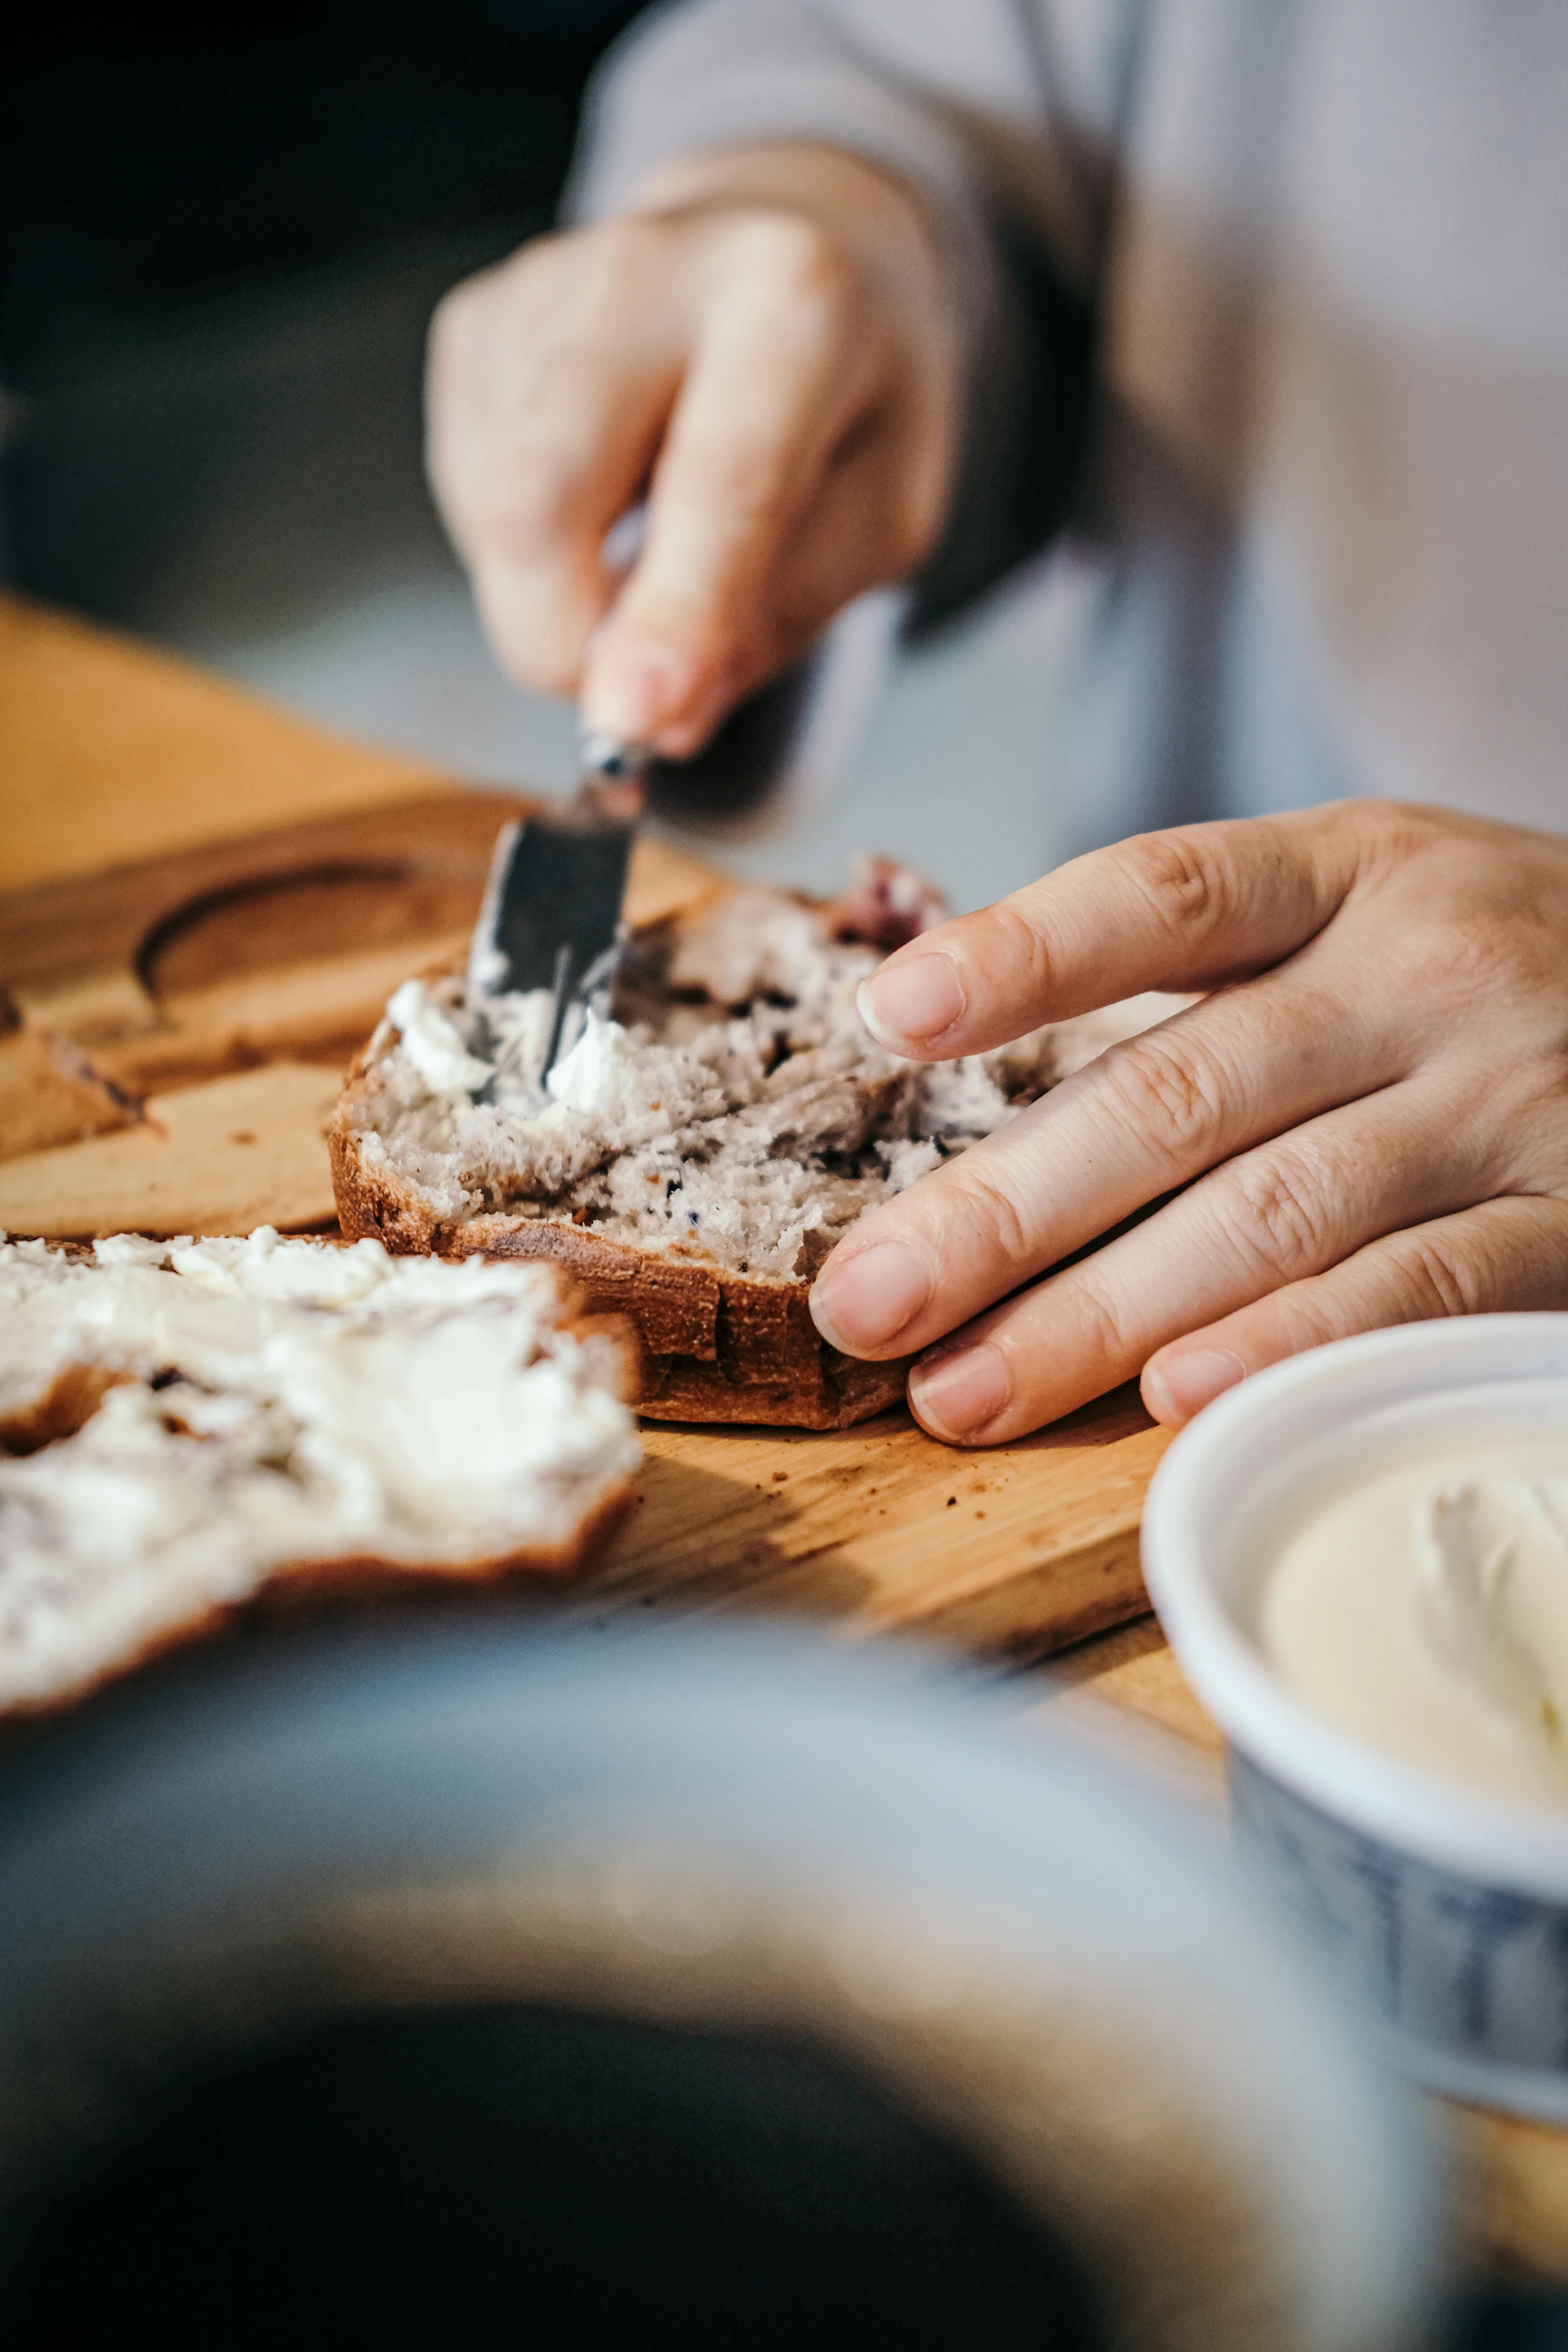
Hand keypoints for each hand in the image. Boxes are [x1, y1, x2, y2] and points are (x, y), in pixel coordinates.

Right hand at [426, 143, 958, 755]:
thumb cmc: (847, 386)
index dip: (669, 616)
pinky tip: (601, 494)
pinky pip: (469, 497)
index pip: (717, 483)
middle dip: (560, 639)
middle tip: (630, 692)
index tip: (630, 719)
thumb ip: (780, 618)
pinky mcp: (474, 325)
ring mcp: (539, 291)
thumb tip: (663, 718)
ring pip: (491, 515)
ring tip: (647, 540)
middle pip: (539, 497)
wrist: (787, 233)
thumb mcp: (884, 513)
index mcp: (791, 302)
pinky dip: (527, 546)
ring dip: (555, 593)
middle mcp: (649, 270)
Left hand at [808, 801, 1567, 1441]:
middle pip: (1178, 1091)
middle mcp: (1426, 971)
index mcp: (1349, 871)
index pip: (1164, 898)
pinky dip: (1286, 1346)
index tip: (890, 1020)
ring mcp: (1505, 1100)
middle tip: (865, 1302)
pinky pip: (1412, 1291)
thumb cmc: (1478, 975)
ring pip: (1271, 1212)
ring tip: (961, 1390)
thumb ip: (1200, 977)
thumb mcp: (1362, 910)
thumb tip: (947, 1057)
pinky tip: (1171, 1400)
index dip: (1021, 956)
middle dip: (1001, 1212)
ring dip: (1097, 1315)